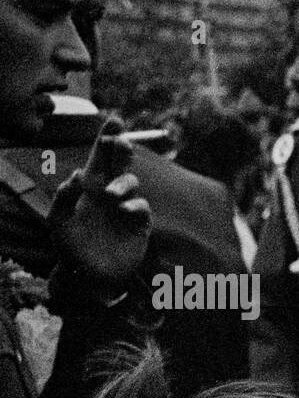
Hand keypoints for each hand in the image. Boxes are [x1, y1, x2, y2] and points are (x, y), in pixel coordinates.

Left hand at [48, 118, 150, 289]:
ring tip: (111, 195)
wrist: (90, 276)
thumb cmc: (70, 248)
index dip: (107, 137)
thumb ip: (63, 196)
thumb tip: (78, 174)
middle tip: (119, 143)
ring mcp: (126, 208)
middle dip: (122, 149)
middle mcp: (109, 193)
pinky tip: (122, 210)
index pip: (99, 157)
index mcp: (89, 187)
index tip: (115, 120)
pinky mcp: (139, 225)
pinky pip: (141, 208)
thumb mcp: (57, 222)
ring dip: (122, 183)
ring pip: (130, 183)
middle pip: (120, 163)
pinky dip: (134, 206)